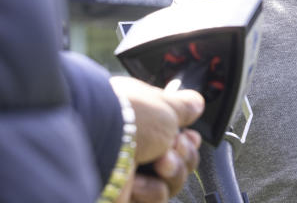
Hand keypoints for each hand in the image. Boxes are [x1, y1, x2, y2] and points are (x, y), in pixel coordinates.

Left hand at [110, 76, 204, 201]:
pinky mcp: (127, 194)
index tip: (191, 135)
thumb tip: (196, 103)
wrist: (100, 143)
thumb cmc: (130, 118)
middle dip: (185, 153)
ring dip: (173, 171)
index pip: (175, 132)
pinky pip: (156, 197)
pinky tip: (139, 180)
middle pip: (180, 158)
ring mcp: (132, 170)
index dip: (188, 138)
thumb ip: (185, 106)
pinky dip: (153, 189)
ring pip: (172, 180)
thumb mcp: (167, 105)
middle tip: (176, 145)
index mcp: (145, 118)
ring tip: (160, 162)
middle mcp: (138, 143)